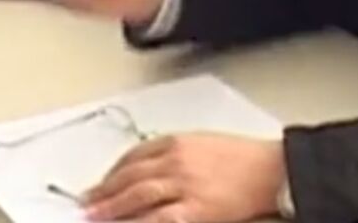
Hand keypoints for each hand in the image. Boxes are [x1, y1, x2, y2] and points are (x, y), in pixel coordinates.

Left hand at [82, 134, 284, 222]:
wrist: (271, 170)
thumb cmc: (244, 158)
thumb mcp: (204, 143)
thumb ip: (176, 153)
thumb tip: (147, 169)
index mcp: (177, 141)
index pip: (133, 156)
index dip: (112, 172)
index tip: (99, 183)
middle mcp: (176, 161)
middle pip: (129, 176)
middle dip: (104, 191)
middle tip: (86, 202)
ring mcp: (183, 186)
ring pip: (137, 197)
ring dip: (111, 208)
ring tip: (94, 216)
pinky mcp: (194, 210)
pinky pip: (157, 220)